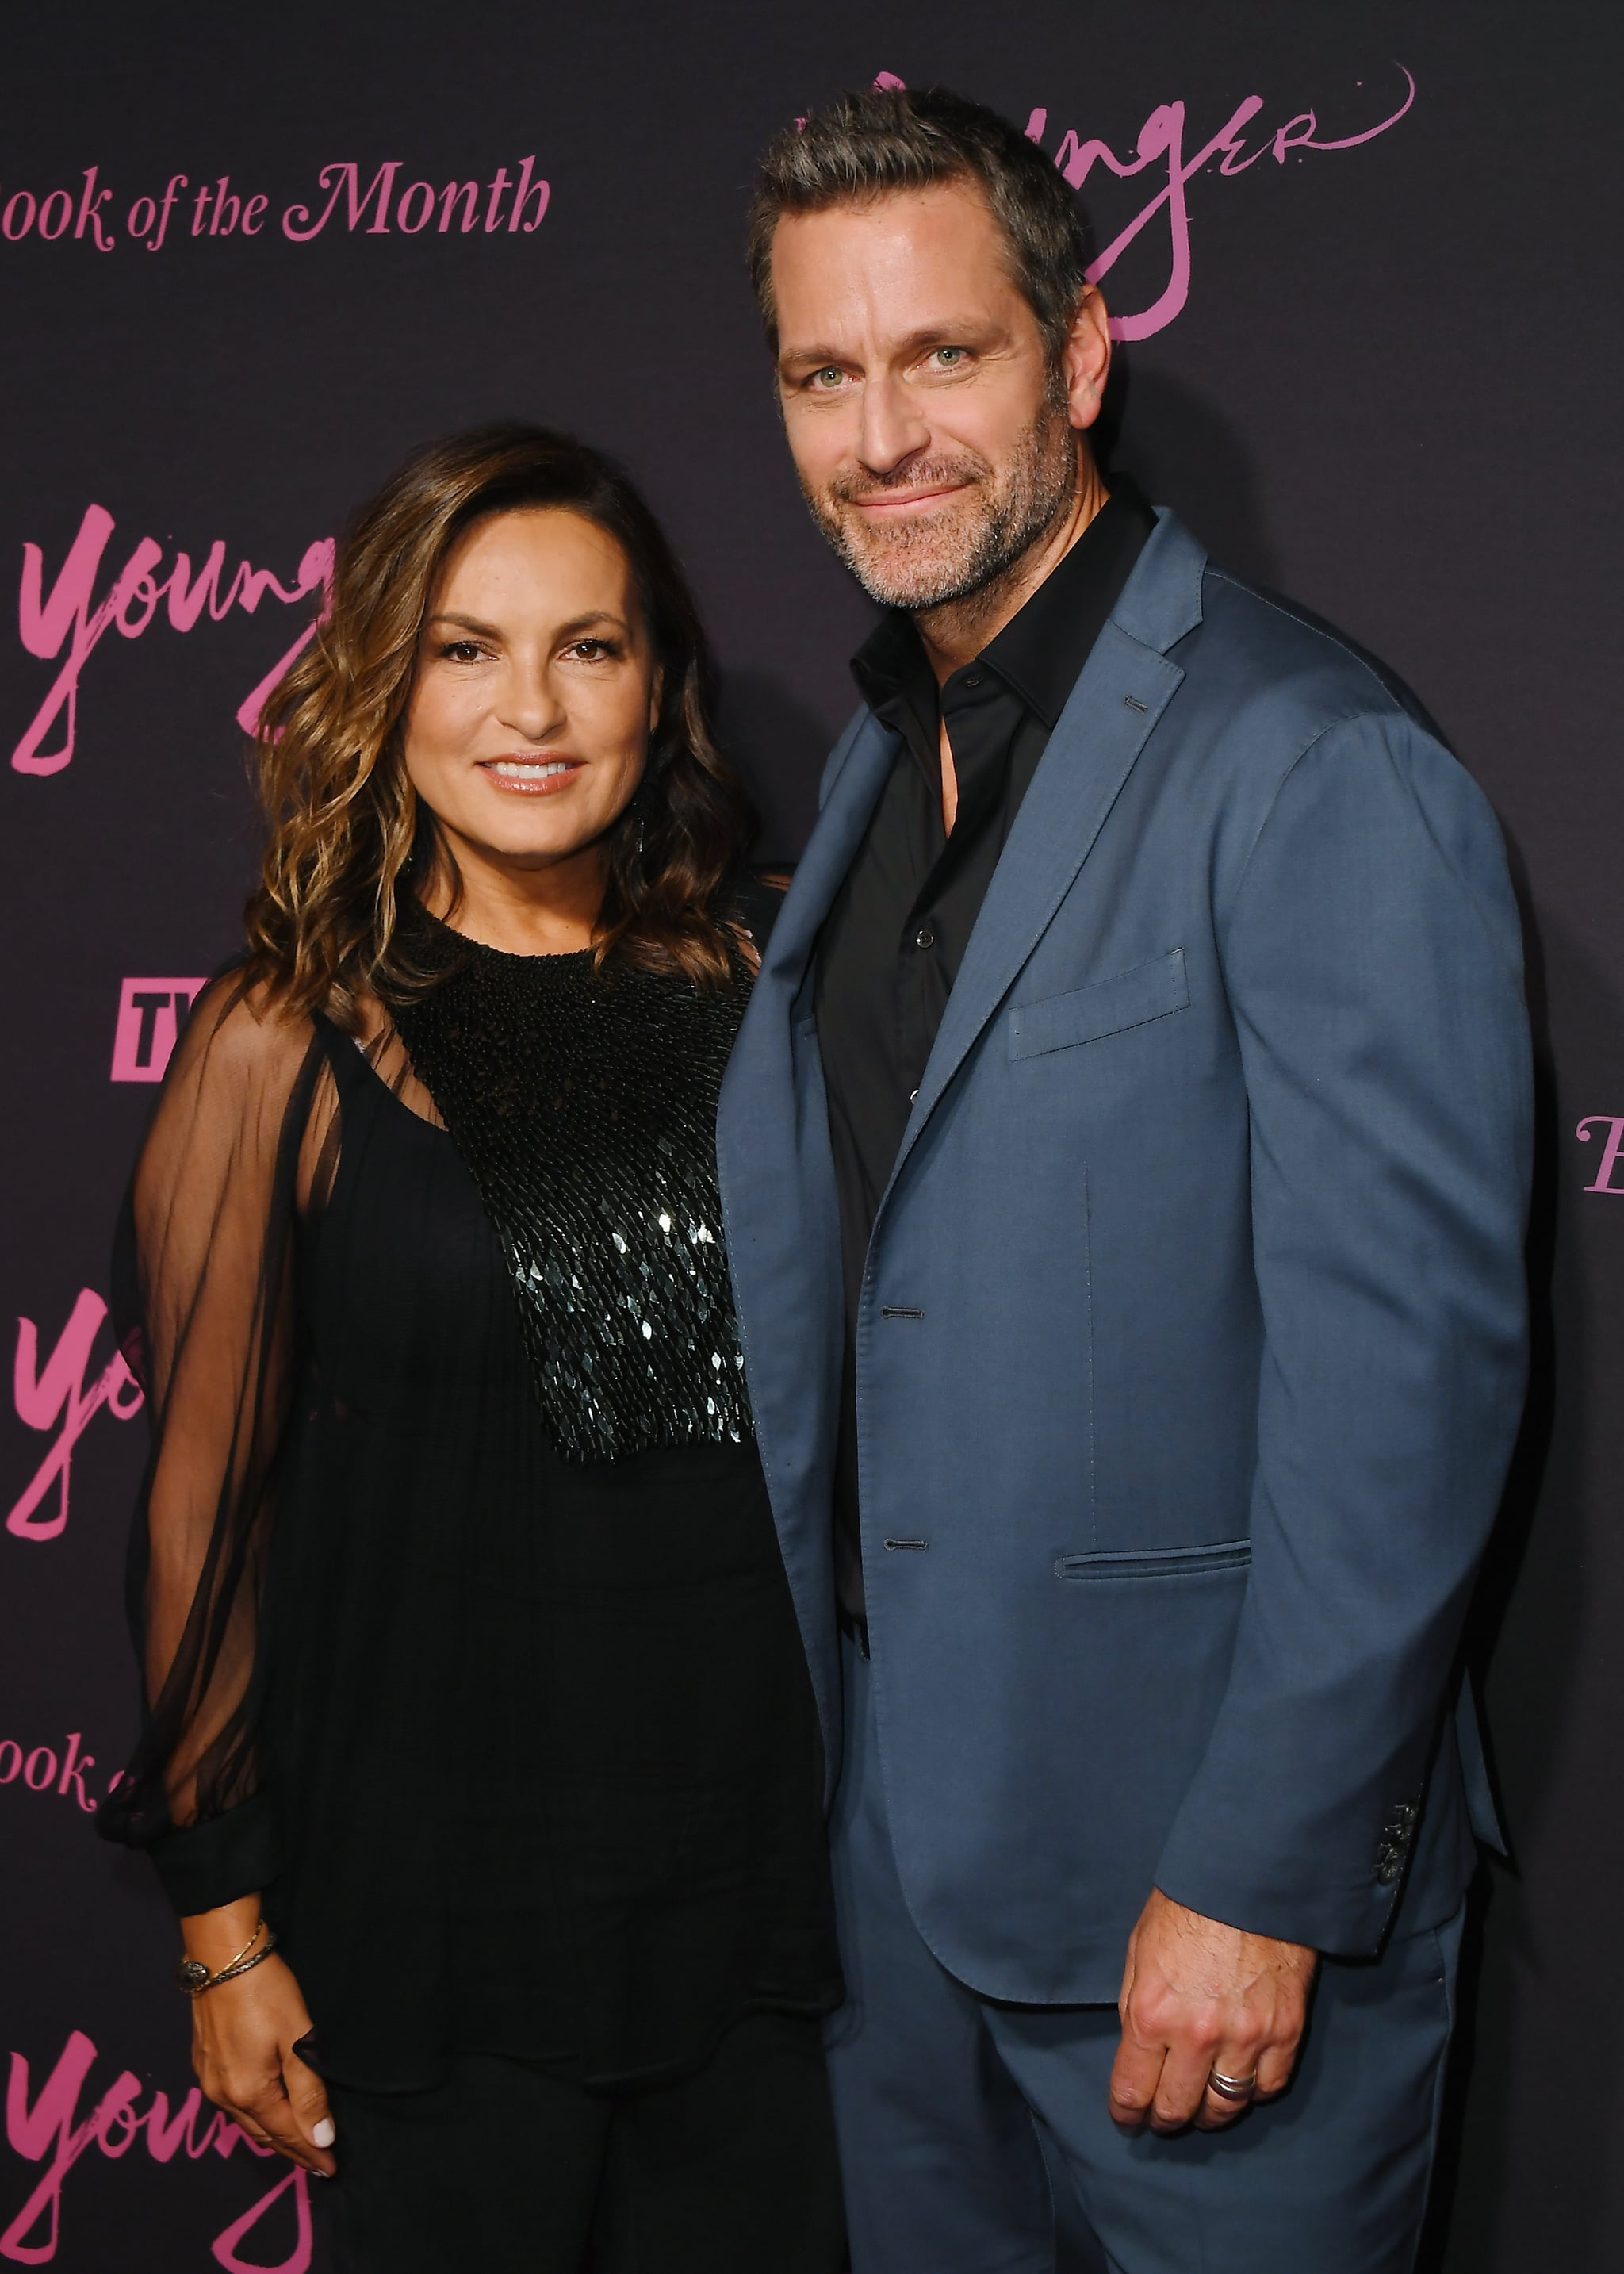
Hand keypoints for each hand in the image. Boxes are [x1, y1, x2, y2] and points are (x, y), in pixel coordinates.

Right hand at [186, 1938, 334, 2176]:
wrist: (222, 1957)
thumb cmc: (266, 1993)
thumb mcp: (298, 2038)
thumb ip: (309, 2091)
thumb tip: (321, 2138)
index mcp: (249, 2092)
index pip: (287, 2133)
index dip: (311, 2152)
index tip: (331, 2169)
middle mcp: (224, 2095)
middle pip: (264, 2133)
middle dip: (292, 2150)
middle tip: (317, 2164)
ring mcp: (209, 2080)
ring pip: (247, 2121)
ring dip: (272, 2135)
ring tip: (295, 2145)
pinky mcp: (203, 2064)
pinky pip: (233, 2105)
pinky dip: (255, 2116)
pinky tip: (265, 2114)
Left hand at [1108, 1888, 1317, 2134]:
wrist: (1248, 1878)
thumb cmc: (1187, 1907)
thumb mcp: (1139, 1951)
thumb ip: (1136, 2007)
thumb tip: (1137, 2052)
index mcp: (1153, 2013)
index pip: (1133, 2091)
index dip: (1127, 2114)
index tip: (1127, 2119)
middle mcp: (1198, 2035)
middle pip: (1178, 2110)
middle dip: (1164, 2118)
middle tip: (1162, 2116)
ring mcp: (1246, 2038)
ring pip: (1225, 2107)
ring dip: (1208, 2112)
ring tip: (1202, 2106)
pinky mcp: (1285, 2032)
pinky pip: (1268, 2087)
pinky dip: (1252, 2092)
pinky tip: (1241, 2081)